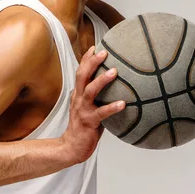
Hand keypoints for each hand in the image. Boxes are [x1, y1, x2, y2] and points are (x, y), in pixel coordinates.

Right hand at [61, 46, 125, 162]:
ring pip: (90, 91)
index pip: (80, 73)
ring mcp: (82, 110)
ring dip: (102, 80)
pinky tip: (123, 104)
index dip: (86, 59)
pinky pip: (101, 113)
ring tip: (114, 72)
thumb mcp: (89, 108)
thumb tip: (119, 88)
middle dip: (92, 62)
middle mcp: (78, 99)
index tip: (95, 47)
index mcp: (78, 94)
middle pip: (82, 76)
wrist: (72, 146)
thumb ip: (98, 98)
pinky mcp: (88, 122)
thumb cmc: (84, 127)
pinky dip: (112, 107)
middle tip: (104, 52)